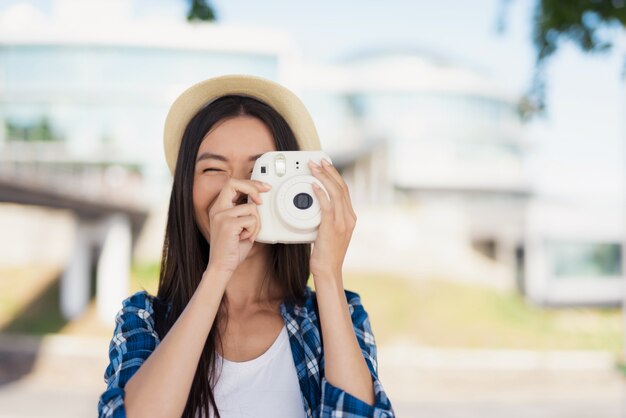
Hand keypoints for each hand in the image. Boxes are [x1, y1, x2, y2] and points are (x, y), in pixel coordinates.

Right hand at [205, 178, 270, 277]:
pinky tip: (244, 238)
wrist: (222, 266)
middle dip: (253, 188)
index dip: (249, 183)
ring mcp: (221, 215)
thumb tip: (259, 200)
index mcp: (219, 208)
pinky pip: (252, 219)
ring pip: (251, 207)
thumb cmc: (232, 248)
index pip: (232, 184)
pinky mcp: (228, 224)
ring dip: (256, 223)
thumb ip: (245, 212)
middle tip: (262, 200)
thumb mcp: (239, 225)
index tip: (263, 188)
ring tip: (247, 234)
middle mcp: (217, 209)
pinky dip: (253, 230)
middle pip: (235, 183)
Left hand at [308, 158, 356, 280]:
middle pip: (342, 187)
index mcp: (350, 218)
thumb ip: (328, 218)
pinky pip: (327, 206)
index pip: (344, 190)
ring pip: (335, 193)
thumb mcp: (330, 232)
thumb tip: (317, 205)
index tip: (325, 165)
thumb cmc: (326, 254)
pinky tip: (313, 186)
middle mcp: (349, 218)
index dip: (335, 175)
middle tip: (318, 160)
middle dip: (329, 171)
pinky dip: (320, 194)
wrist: (328, 271)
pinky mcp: (332, 228)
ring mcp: (342, 223)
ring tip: (313, 167)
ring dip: (323, 177)